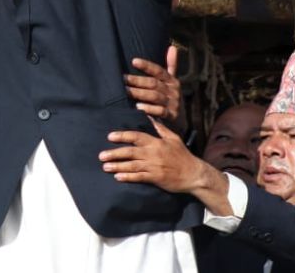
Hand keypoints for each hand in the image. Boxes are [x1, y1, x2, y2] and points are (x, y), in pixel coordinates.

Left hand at [101, 120, 232, 214]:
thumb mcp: (173, 138)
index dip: (122, 136)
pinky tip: (118, 177)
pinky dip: (128, 177)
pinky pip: (139, 177)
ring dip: (118, 166)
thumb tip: (149, 116)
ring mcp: (154, 166)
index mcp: (156, 142)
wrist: (193, 174)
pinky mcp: (156, 178)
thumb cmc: (182, 155)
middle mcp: (153, 153)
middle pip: (130, 152)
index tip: (110, 136)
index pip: (136, 136)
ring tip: (105, 167)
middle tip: (101, 155)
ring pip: (132, 165)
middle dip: (114, 153)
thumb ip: (160, 128)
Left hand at [125, 45, 186, 133]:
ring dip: (140, 94)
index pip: (159, 70)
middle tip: (122, 79)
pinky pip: (160, 111)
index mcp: (172, 81)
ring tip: (127, 92)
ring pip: (155, 96)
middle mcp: (173, 91)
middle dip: (137, 81)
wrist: (182, 122)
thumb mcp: (172, 82)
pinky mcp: (172, 116)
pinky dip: (149, 109)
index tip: (133, 61)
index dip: (147, 66)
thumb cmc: (171, 98)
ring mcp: (173, 103)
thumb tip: (172, 47)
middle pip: (154, 83)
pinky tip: (138, 107)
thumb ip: (171, 65)